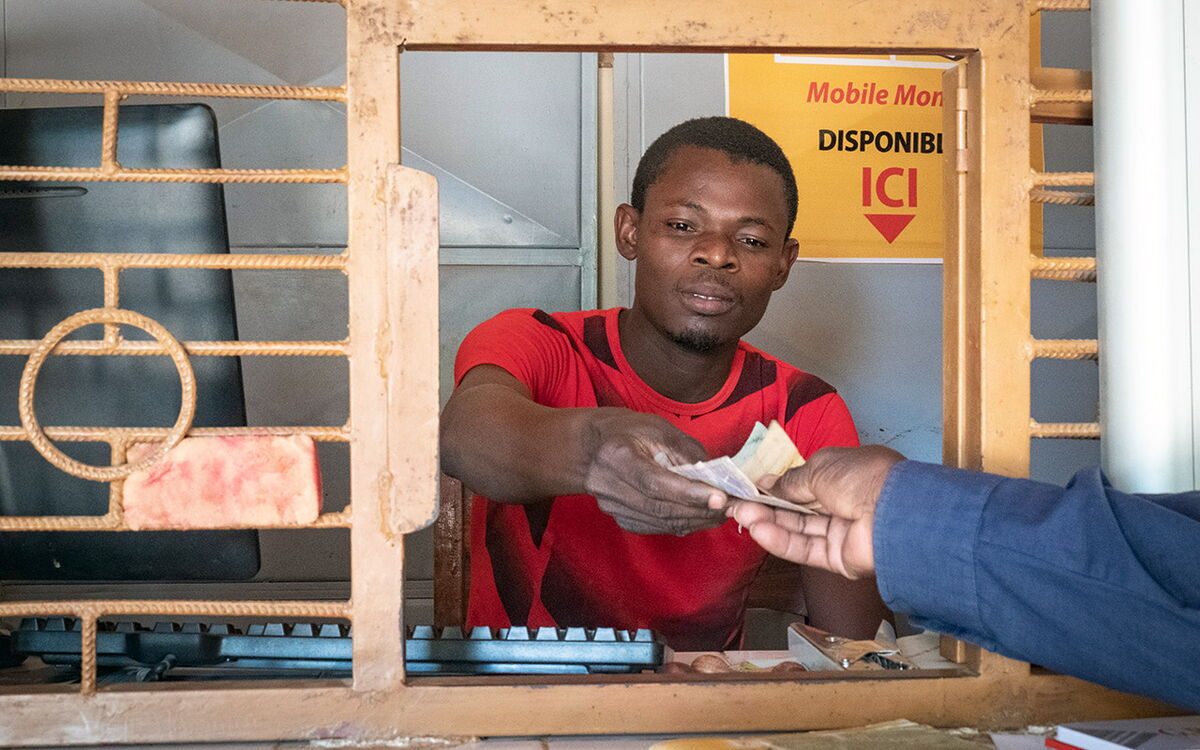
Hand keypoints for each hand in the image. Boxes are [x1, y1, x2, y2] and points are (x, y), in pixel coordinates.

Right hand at [582, 408, 727, 535]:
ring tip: (723, 512)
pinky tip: (701, 515)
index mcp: (616, 456)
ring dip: (697, 520)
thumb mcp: (658, 429)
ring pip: (662, 522)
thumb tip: (717, 478)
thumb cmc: (628, 431)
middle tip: (733, 506)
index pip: (655, 483)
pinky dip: (683, 523)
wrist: (591, 447)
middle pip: (660, 508)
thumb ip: (687, 452)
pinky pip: (657, 527)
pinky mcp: (620, 519)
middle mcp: (608, 486)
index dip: (689, 493)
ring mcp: (612, 507)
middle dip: (701, 510)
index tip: (721, 497)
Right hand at [726, 445, 903, 577]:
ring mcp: (841, 532)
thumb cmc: (861, 477)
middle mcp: (844, 502)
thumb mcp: (818, 468)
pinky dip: (781, 541)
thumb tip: (768, 483)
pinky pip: (806, 549)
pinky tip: (758, 531)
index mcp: (845, 474)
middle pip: (798, 508)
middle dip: (767, 505)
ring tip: (741, 516)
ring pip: (799, 529)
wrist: (895, 513)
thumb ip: (790, 481)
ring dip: (769, 522)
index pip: (805, 482)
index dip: (778, 485)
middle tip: (738, 504)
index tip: (751, 487)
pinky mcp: (838, 559)